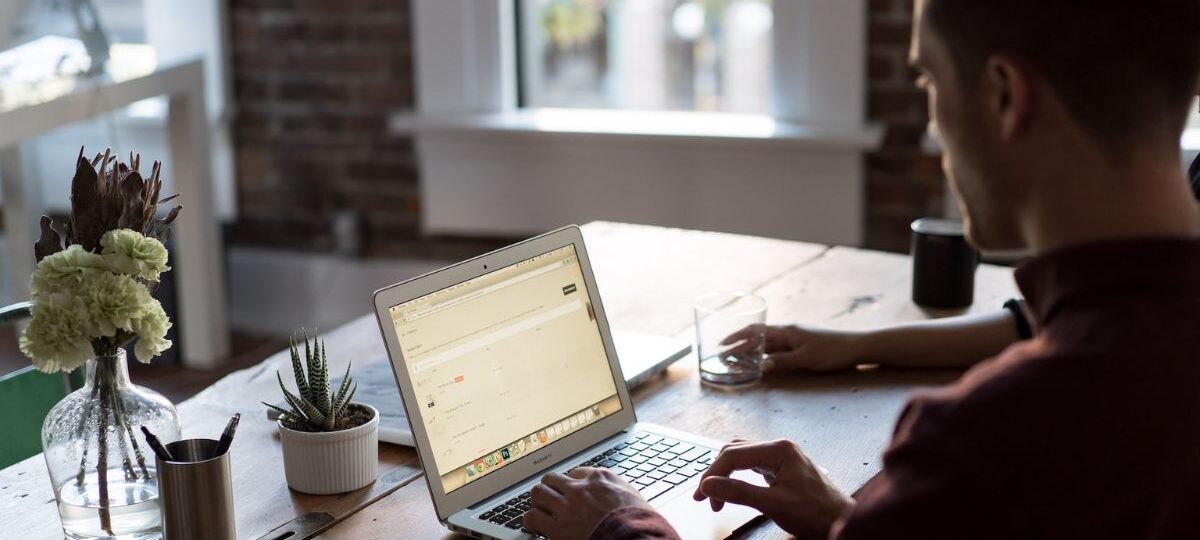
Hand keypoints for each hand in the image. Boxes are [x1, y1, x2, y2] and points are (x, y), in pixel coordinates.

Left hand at [526, 467, 651, 539]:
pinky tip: (535, 525)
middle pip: (553, 479)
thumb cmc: (640, 522)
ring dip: (538, 501)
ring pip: (538, 493)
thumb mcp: (634, 497)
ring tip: (540, 509)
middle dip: (550, 488)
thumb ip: (619, 491)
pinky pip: (532, 517)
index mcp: (600, 479)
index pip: (577, 472)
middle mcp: (580, 488)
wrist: (634, 538)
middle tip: (551, 498)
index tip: (571, 489)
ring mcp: (566, 507)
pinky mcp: (557, 528)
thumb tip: (617, 494)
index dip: (572, 482)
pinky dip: (531, 520)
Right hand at [693, 439, 852, 539]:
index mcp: (779, 450)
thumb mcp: (773, 504)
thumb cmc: (816, 514)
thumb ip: (739, 492)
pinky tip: (734, 488)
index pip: (733, 455)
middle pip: (734, 452)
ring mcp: (782, 456)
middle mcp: (779, 447)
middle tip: (705, 498)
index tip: (702, 495)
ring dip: (726, 474)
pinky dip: (738, 476)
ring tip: (716, 496)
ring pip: (742, 457)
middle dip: (716, 474)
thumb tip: (709, 485)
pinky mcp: (783, 467)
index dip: (712, 475)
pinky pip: (752, 464)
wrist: (842, 521)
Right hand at [721, 325, 863, 372]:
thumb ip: (782, 361)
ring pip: (766, 343)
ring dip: (750, 350)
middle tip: (723, 355)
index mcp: (786, 331)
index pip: (755, 332)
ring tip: (736, 359)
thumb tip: (761, 365)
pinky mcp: (801, 346)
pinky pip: (776, 349)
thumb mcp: (806, 359)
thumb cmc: (832, 351)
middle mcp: (787, 332)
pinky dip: (764, 354)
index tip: (722, 345)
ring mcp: (794, 339)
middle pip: (758, 337)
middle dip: (739, 344)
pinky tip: (760, 361)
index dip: (737, 338)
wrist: (856, 347)